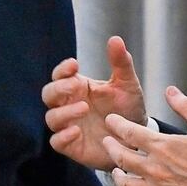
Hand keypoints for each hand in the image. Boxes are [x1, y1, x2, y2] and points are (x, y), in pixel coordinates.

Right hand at [42, 36, 146, 170]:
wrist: (137, 139)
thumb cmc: (128, 108)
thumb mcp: (127, 84)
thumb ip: (121, 63)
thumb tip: (115, 39)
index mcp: (78, 87)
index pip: (60, 75)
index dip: (62, 69)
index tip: (74, 65)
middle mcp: (69, 105)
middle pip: (49, 94)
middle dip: (58, 88)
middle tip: (75, 86)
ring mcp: (69, 126)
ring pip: (51, 118)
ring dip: (63, 112)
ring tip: (83, 108)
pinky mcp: (72, 145)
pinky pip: (56, 141)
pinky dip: (62, 136)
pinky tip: (76, 131)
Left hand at [103, 85, 186, 185]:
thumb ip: (186, 106)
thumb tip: (171, 92)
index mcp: (163, 147)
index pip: (129, 132)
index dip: (116, 124)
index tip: (111, 121)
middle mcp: (156, 170)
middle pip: (121, 157)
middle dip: (110, 147)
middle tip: (107, 142)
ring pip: (127, 185)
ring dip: (118, 175)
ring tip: (116, 170)